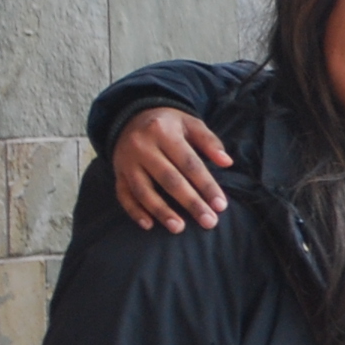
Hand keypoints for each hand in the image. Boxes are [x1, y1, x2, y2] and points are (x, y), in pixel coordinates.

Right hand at [113, 108, 231, 232]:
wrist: (131, 115)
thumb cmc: (169, 124)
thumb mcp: (191, 123)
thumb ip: (209, 141)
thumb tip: (227, 162)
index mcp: (164, 132)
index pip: (189, 163)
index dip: (206, 185)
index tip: (221, 205)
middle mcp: (142, 146)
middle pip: (169, 179)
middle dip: (190, 202)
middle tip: (208, 222)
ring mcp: (127, 161)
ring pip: (144, 190)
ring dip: (161, 211)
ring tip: (179, 228)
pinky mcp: (118, 173)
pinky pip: (123, 195)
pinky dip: (134, 211)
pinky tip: (148, 225)